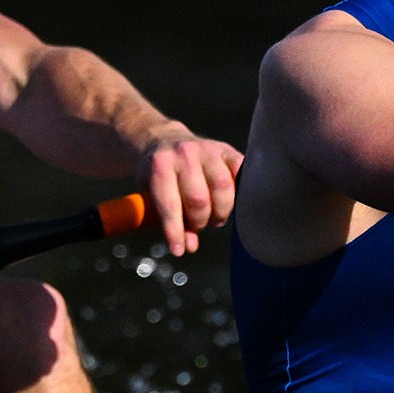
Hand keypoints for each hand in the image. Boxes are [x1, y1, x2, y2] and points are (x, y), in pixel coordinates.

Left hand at [137, 129, 242, 254]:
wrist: (164, 141)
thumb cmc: (158, 177)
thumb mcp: (153, 197)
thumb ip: (171, 222)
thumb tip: (190, 247)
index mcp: (159, 166)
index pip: (169, 204)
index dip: (175, 231)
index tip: (179, 250)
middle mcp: (184, 154)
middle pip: (199, 199)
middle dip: (200, 220)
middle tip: (199, 225)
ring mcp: (207, 149)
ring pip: (223, 186)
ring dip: (221, 210)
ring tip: (215, 217)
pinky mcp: (225, 149)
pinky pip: (240, 171)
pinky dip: (239, 190)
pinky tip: (232, 200)